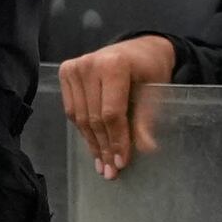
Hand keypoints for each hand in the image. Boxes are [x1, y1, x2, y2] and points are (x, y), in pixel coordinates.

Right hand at [57, 35, 179, 175]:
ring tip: (102, 165)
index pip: (111, 113)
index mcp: (115, 65)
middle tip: (110, 172)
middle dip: (104, 148)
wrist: (139, 49)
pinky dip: (83, 130)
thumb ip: (145, 119)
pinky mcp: (66, 71)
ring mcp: (75, 66)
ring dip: (92, 144)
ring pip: (80, 117)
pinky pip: (71, 110)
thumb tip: (146, 148)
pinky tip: (93, 145)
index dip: (116, 140)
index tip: (121, 163)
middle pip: (94, 117)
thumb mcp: (154, 93)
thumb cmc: (150, 71)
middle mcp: (90, 63)